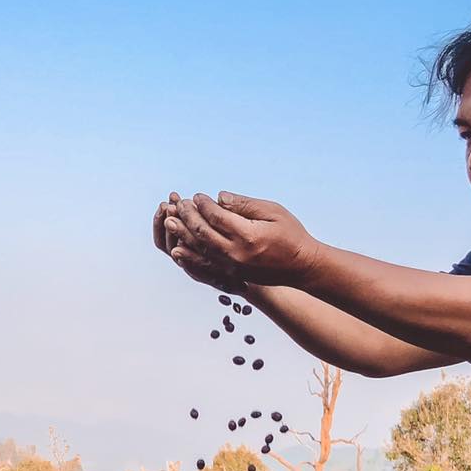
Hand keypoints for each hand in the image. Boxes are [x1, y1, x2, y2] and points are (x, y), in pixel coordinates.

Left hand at [166, 191, 318, 287]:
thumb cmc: (291, 234)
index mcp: (248, 235)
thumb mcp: (273, 211)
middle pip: (203, 233)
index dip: (204, 205)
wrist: (302, 267)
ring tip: (169, 222)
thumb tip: (219, 197)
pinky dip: (189, 257)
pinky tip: (177, 250)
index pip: (216, 216)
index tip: (197, 196)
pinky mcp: (231, 275)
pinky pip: (204, 266)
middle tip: (177, 204)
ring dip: (182, 235)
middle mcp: (236, 253)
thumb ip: (244, 204)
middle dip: (188, 217)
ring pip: (199, 250)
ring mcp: (232, 267)